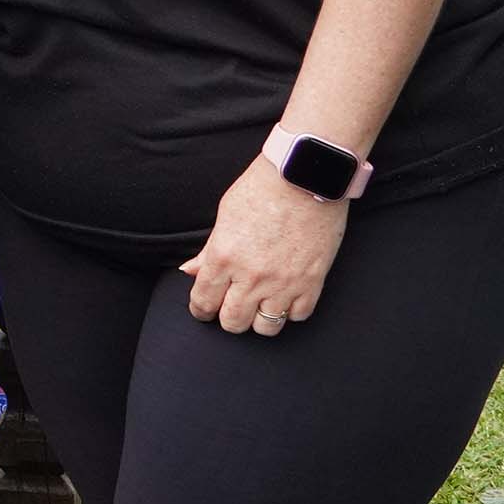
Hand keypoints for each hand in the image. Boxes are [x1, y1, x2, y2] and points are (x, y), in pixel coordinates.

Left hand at [181, 156, 347, 334]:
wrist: (305, 177)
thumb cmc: (261, 189)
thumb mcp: (225, 216)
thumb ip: (208, 251)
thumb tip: (190, 271)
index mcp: (223, 257)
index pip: (204, 301)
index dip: (200, 310)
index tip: (203, 309)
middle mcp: (252, 276)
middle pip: (233, 322)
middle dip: (227, 318)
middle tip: (230, 307)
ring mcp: (284, 283)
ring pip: (266, 327)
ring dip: (259, 320)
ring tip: (258, 306)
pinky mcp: (313, 282)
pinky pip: (299, 316)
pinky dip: (290, 311)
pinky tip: (285, 298)